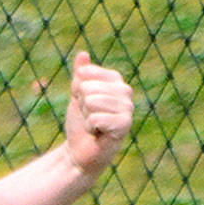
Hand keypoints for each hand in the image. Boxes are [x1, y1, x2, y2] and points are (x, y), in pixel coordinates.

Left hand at [64, 51, 133, 177]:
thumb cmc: (80, 121)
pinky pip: (96, 118)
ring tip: (94, 123)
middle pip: (87, 87)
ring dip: (87, 115)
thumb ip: (80, 75)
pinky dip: (90, 127)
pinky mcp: (125, 125)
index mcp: (115, 80)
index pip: (86, 73)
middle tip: (89, 115)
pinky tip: (97, 132)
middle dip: (82, 104)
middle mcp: (125, 91)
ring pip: (92, 101)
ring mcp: (127, 108)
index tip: (83, 101)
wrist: (79, 150)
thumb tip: (83, 54)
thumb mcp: (76, 94)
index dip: (77, 89)